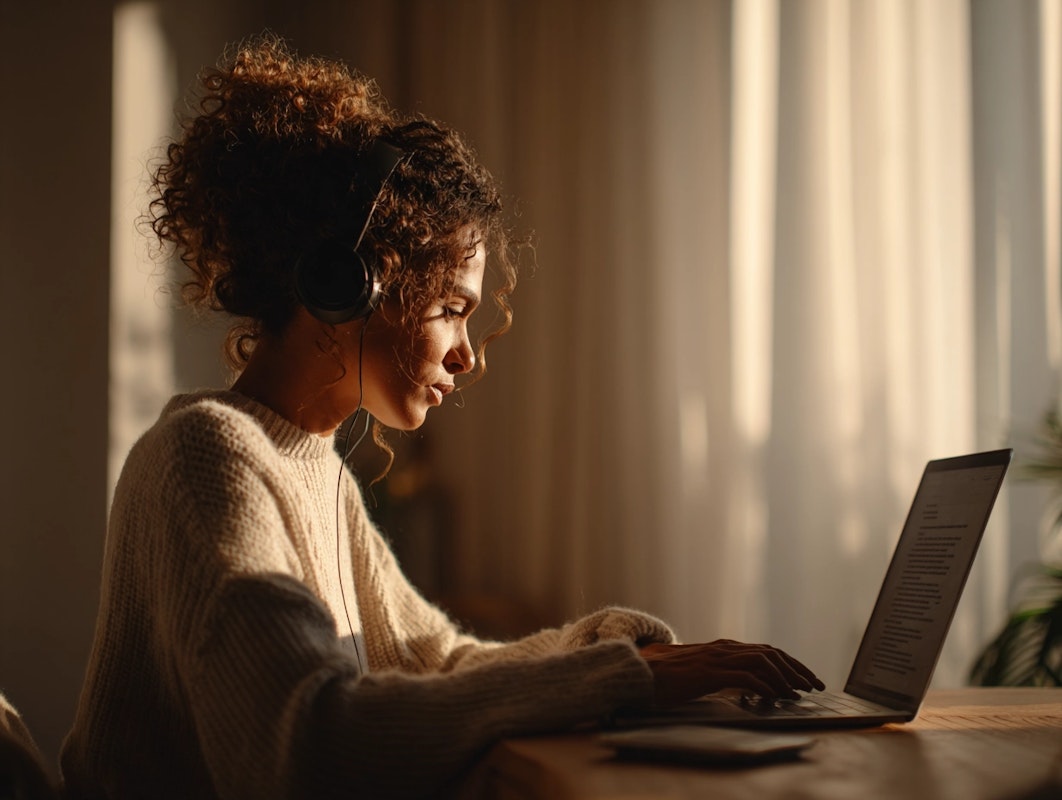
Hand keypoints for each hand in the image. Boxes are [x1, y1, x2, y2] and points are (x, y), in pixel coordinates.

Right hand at [640, 639, 824, 707]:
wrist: (640, 673)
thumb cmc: (668, 677)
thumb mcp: (701, 672)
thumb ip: (721, 673)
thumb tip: (745, 684)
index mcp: (723, 647)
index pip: (766, 650)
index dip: (790, 663)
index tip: (806, 678)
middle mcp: (724, 648)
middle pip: (771, 653)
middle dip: (797, 668)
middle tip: (814, 685)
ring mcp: (717, 658)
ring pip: (763, 661)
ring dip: (785, 677)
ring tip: (798, 693)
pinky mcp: (709, 672)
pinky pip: (746, 676)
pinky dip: (764, 686)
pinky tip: (774, 696)